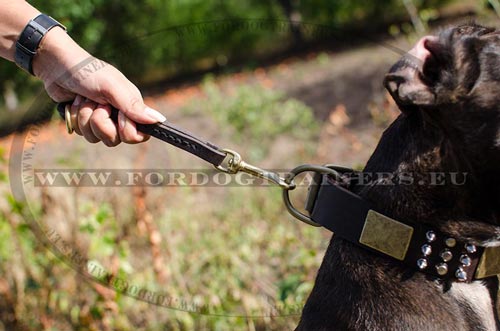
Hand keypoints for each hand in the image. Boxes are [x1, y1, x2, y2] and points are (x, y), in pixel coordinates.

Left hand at [32, 27, 165, 145]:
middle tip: (98, 104)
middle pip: (114, 139)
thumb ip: (134, 106)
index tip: (119, 115)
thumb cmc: (89, 72)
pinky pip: (83, 134)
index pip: (139, 136)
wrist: (57, 66)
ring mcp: (101, 120)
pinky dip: (76, 118)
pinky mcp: (86, 122)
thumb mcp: (113, 87)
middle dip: (100, 122)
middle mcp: (119, 116)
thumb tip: (158, 120)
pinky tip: (76, 103)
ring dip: (86, 118)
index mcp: (131, 107)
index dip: (127, 130)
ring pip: (96, 138)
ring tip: (85, 100)